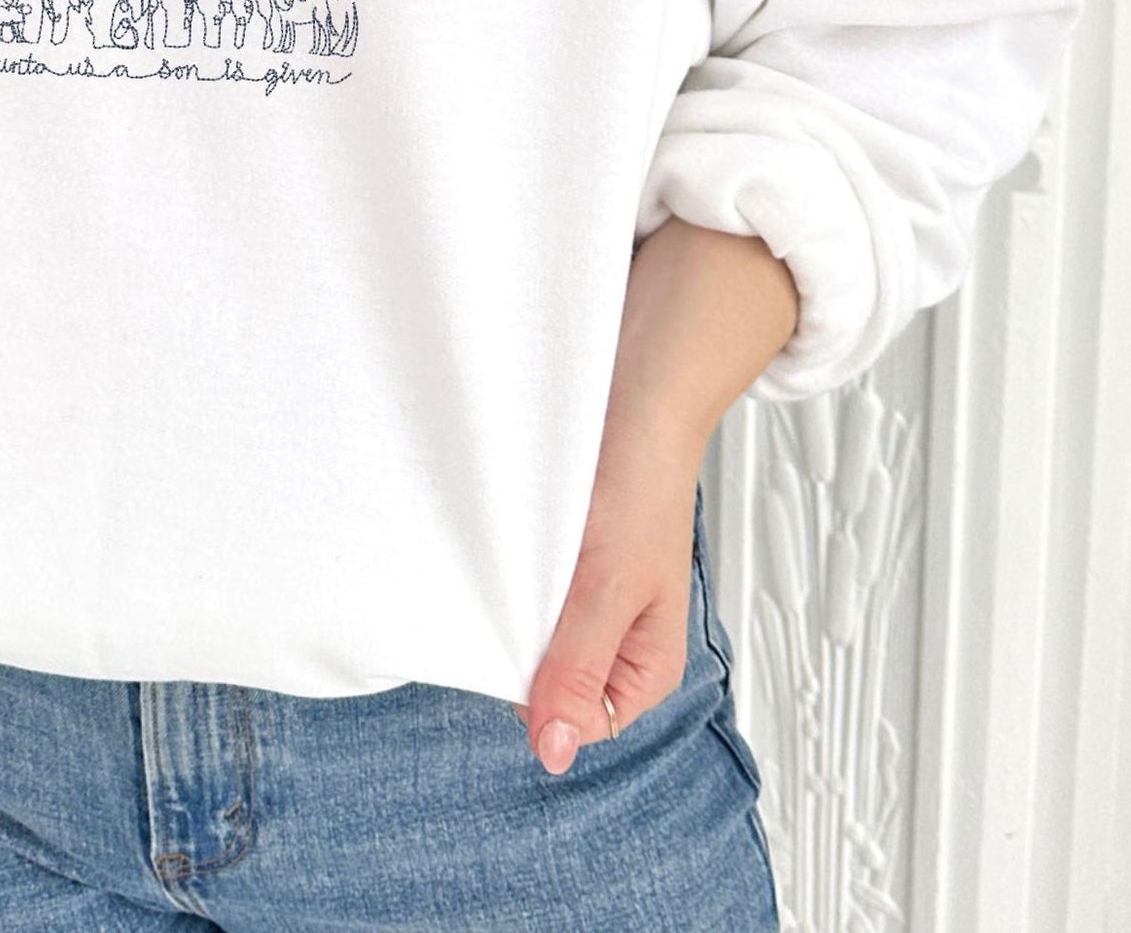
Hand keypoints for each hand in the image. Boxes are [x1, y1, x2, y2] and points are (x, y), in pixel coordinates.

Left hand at [512, 214, 798, 773]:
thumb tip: (551, 753)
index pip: (571, 721)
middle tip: (498, 590)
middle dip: (511, 639)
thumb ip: (578, 666)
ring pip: (519, 622)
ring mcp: (578, 589)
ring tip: (498, 554)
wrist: (636, 377)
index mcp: (642, 661)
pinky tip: (488, 534)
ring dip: (498, 594)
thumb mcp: (609, 584)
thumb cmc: (642, 474)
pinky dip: (495, 558)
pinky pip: (510, 574)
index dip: (533, 692)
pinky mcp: (551, 548)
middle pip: (540, 672)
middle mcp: (609, 632)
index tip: (507, 642)